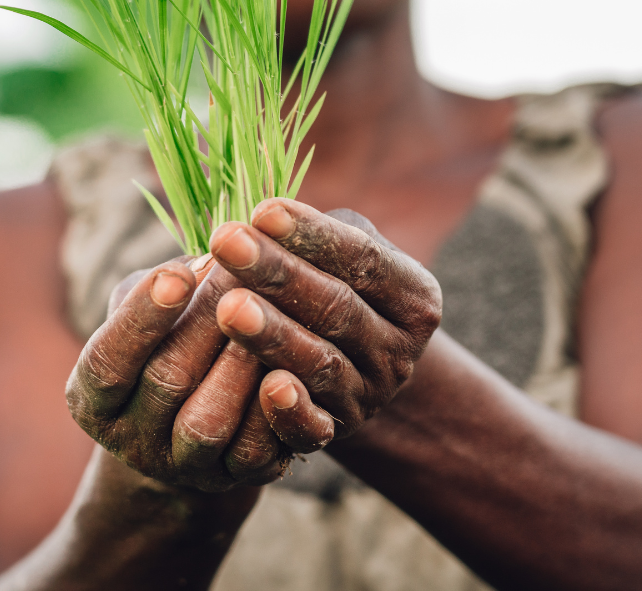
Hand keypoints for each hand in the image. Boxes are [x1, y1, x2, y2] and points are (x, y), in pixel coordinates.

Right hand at [65, 254, 290, 491]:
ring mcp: (183, 467)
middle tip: (242, 271)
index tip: (178, 274)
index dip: (142, 318)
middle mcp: (131, 441)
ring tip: (267, 312)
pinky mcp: (234, 479)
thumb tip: (210, 260)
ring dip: (239, 364)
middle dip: (207, 321)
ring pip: (207, 423)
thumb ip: (165, 285)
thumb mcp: (151, 311)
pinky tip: (291, 363)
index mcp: (95, 398)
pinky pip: (256, 452)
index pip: (107, 360)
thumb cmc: (170, 341)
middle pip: (164, 383)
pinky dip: (275, 408)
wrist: (199, 419)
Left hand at [210, 199, 441, 452]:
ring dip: (273, 334)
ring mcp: (369, 395)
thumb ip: (320, 234)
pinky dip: (292, 411)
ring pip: (321, 363)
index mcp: (414, 296)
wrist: (354, 366)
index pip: (363, 259)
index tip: (262, 210)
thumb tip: (263, 216)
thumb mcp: (346, 252)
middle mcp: (399, 350)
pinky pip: (313, 427)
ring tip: (228, 306)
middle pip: (338, 307)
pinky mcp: (335, 431)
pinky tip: (265, 386)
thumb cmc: (338, 285)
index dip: (313, 235)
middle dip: (279, 273)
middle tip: (227, 242)